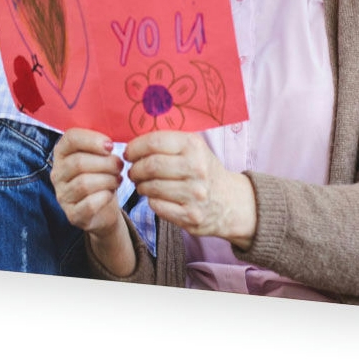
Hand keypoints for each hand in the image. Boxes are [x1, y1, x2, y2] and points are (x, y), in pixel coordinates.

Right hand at [50, 128, 124, 237]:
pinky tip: (110, 193)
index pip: (70, 138)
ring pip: (84, 183)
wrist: (103, 208)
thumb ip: (102, 142)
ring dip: (107, 179)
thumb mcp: (100, 155)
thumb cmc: (102, 174)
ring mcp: (62, 196)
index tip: (111, 145)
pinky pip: (89, 204)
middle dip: (105, 163)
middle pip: (79, 162)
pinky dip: (105, 197)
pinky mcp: (72, 215)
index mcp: (62, 153)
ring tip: (118, 179)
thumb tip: (116, 132)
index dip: (92, 140)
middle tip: (120, 165)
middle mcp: (57, 173)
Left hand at [125, 131, 256, 248]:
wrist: (230, 201)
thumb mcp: (193, 148)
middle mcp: (196, 168)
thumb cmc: (204, 170)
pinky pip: (157, 206)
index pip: (155, 142)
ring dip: (140, 186)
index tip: (128, 153)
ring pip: (151, 188)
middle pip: (150, 166)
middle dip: (134, 169)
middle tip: (132, 171)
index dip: (135, 148)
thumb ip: (167, 143)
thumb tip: (133, 146)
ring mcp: (195, 194)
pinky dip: (151, 201)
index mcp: (194, 146)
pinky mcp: (191, 216)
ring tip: (142, 184)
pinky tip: (154, 197)